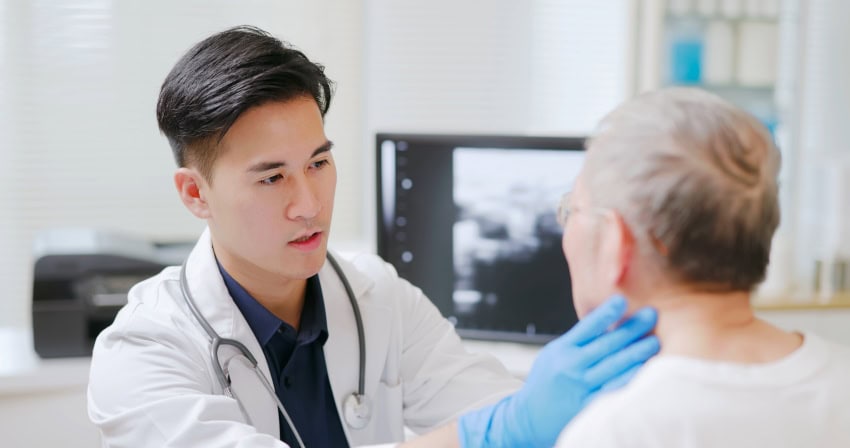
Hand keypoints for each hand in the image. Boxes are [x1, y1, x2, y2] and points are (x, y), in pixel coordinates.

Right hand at [457, 294, 658, 446]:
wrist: (527, 418)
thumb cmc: (545, 383)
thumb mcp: (553, 354)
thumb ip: (577, 341)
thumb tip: (607, 322)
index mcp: (561, 350)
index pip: (587, 326)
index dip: (606, 312)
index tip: (622, 300)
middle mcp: (570, 367)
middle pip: (606, 344)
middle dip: (631, 328)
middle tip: (651, 315)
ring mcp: (580, 388)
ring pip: (613, 367)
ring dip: (636, 353)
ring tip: (654, 341)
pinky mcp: (588, 407)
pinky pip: (612, 391)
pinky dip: (628, 380)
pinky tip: (643, 372)